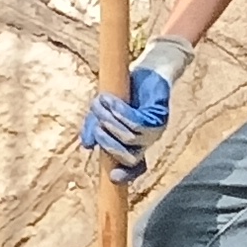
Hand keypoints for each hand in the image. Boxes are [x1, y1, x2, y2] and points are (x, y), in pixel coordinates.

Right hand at [79, 40, 190, 184]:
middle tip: (96, 123)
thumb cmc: (126, 92)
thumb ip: (94, 128)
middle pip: (128, 157)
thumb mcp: (104, 112)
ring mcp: (155, 130)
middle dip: (107, 142)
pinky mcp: (158, 115)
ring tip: (100, 102)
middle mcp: (148, 141)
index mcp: (136, 144)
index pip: (135, 168)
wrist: (147, 70)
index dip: (126, 175)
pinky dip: (120, 112)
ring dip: (109, 121)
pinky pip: (136, 122)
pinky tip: (111, 101)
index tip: (111, 176)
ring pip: (128, 138)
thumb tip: (87, 145)